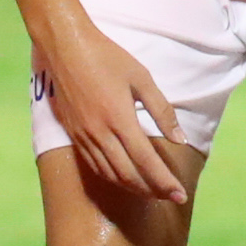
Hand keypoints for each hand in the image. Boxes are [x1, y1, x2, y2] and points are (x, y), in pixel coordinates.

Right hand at [38, 18, 189, 204]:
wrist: (66, 47)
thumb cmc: (107, 58)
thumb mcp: (142, 78)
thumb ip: (162, 111)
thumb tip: (179, 139)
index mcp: (120, 119)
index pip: (146, 161)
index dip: (165, 182)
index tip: (180, 195)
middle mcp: (100, 133)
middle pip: (129, 175)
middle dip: (152, 190)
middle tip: (170, 197)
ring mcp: (84, 136)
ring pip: (110, 174)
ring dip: (133, 188)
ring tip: (152, 192)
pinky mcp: (73, 135)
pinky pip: (95, 166)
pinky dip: (113, 177)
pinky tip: (125, 178)